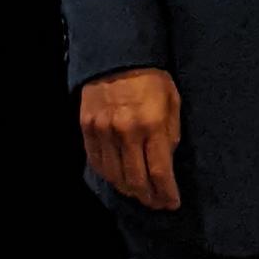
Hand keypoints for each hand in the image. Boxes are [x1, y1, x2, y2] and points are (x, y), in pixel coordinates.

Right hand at [80, 69, 180, 210]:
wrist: (115, 55)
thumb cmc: (151, 79)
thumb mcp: (172, 102)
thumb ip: (170, 135)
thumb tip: (165, 163)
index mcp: (151, 124)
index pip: (159, 173)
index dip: (166, 194)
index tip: (171, 203)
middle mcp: (125, 130)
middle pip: (135, 180)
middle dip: (148, 197)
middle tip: (156, 202)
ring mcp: (102, 129)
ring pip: (114, 175)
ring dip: (128, 189)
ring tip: (138, 192)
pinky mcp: (86, 126)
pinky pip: (95, 161)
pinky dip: (107, 175)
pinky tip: (117, 177)